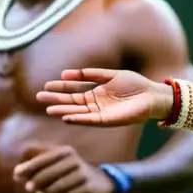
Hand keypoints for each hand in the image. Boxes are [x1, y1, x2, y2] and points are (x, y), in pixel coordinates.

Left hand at [13, 143, 115, 192]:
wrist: (101, 183)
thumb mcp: (57, 168)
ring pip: (61, 183)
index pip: (44, 158)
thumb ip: (37, 170)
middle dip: (37, 180)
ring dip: (49, 190)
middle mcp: (74, 160)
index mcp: (65, 152)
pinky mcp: (89, 186)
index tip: (16, 175)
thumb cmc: (71, 175)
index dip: (29, 166)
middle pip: (51, 171)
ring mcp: (83, 173)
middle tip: (28, 189)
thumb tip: (15, 174)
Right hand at [37, 68, 173, 125]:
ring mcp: (101, 112)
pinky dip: (78, 118)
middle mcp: (96, 103)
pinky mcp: (108, 120)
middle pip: (72, 101)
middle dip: (56, 99)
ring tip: (48, 109)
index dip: (61, 87)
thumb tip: (68, 72)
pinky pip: (90, 120)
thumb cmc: (135, 85)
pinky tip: (66, 117)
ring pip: (78, 111)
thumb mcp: (112, 75)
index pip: (75, 89)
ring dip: (63, 110)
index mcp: (97, 91)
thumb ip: (92, 74)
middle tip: (39, 97)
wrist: (153, 95)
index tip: (46, 85)